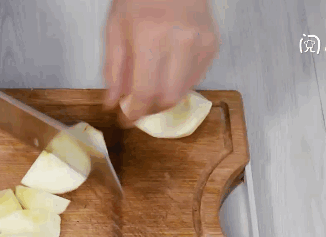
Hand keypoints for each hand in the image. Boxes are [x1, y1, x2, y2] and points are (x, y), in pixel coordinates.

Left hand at [102, 0, 218, 123]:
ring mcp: (201, 44)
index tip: (125, 120)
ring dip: (164, 99)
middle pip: (168, 98)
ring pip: (184, 92)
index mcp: (151, 37)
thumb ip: (114, 68)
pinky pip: (195, 79)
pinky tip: (166, 74)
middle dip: (150, 110)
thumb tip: (112, 102)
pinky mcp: (212, 46)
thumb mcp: (115, 27)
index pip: (145, 92)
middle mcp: (181, 42)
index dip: (134, 113)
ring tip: (149, 90)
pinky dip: (178, 85)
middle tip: (137, 109)